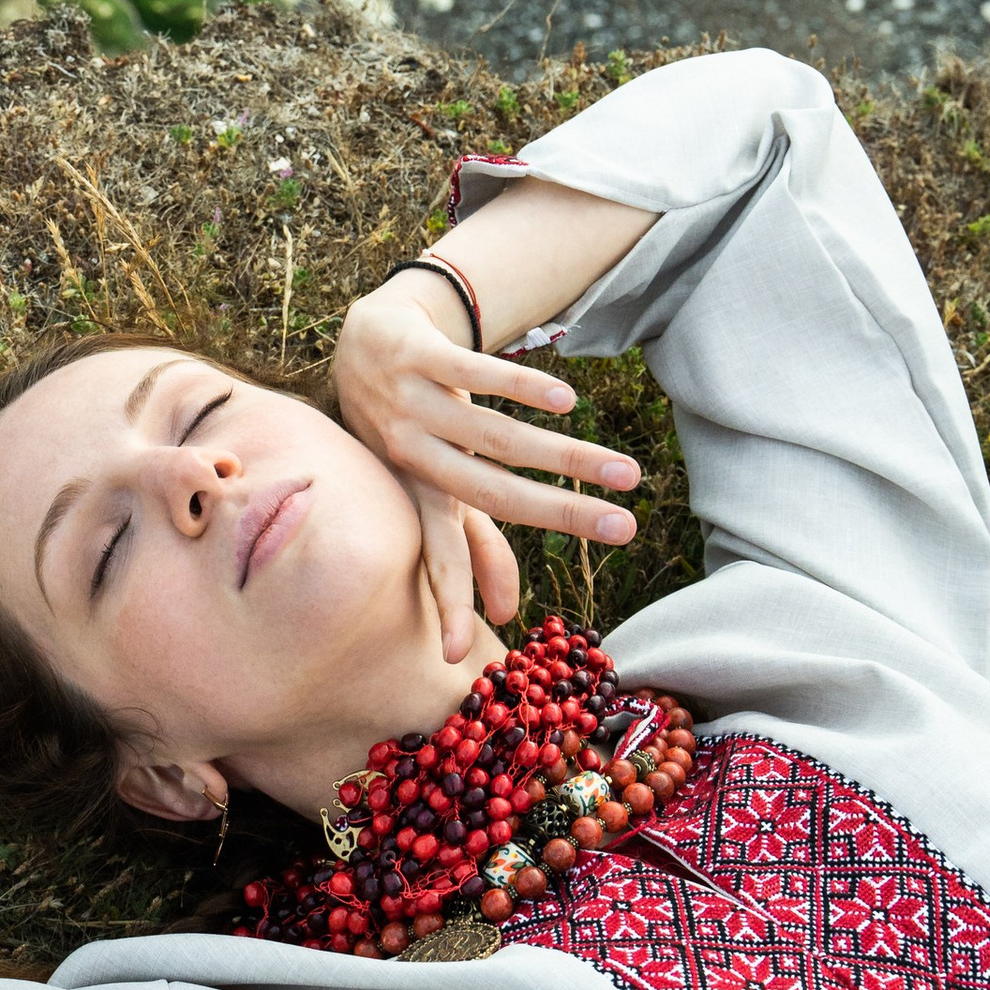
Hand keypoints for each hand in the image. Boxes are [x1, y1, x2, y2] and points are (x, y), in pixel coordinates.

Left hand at [333, 276, 641, 663]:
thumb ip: (471, 544)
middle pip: (491, 492)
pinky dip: (523, 388)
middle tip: (625, 529)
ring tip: (625, 471)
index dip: (448, 600)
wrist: (363, 339)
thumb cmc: (410, 425)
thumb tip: (504, 614)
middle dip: (560, 515)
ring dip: (566, 455)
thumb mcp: (431, 483)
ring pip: (497, 436)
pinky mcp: (418, 354)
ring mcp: (412, 404)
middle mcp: (411, 454)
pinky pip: (476, 373)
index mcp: (416, 493)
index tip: (458, 651)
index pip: (435, 554)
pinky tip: (567, 402)